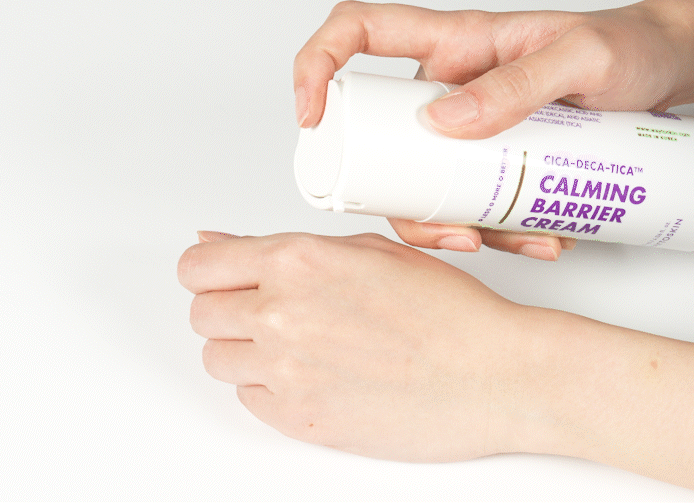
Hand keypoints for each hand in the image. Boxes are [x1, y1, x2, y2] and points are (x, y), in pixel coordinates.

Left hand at [177, 231, 567, 461]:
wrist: (496, 376)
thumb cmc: (450, 313)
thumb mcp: (368, 252)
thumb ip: (281, 249)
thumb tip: (216, 244)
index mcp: (297, 261)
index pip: (197, 266)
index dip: (207, 272)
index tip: (221, 279)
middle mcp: (282, 314)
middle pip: (201, 315)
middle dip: (230, 310)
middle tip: (276, 312)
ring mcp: (287, 372)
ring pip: (218, 360)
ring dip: (247, 352)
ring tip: (301, 346)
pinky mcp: (300, 420)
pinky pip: (249, 401)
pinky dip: (271, 389)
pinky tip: (315, 375)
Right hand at [293, 0, 693, 258]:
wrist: (673, 69)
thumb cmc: (630, 43)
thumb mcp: (582, 56)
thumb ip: (517, 82)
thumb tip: (441, 123)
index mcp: (454, 43)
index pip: (358, 33)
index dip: (318, 66)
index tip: (312, 114)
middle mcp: (450, 87)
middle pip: (385, 144)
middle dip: (406, 204)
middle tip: (453, 233)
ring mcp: (472, 129)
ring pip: (430, 188)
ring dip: (460, 229)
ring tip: (519, 242)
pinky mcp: (499, 161)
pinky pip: (478, 203)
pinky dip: (502, 233)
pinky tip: (542, 240)